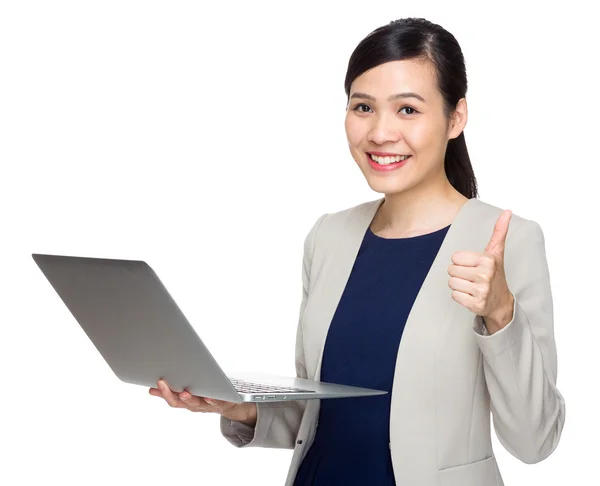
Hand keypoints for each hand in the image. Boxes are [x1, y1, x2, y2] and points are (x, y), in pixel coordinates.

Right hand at [149, 380, 256, 425]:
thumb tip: (152, 389)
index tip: (152, 386)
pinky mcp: (222, 402)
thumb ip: (172, 393)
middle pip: (181, 402)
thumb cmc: (207, 397)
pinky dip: (212, 400)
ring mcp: (208, 405)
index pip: (172, 401)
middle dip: (170, 393)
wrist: (230, 405)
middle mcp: (196, 406)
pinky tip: (209, 395)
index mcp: (188, 403)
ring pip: (197, 403)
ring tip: (183, 392)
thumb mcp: (189, 396)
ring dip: (189, 398)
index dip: (162, 394)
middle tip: (161, 382)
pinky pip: (216, 402)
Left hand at [447, 209, 514, 333]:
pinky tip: (471, 295)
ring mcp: (481, 291)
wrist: (501, 301)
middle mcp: (485, 275)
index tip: (474, 265)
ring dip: (458, 285)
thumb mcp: (496, 252)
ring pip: (451, 283)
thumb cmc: (495, 273)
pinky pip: (454, 296)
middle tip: (472, 276)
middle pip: (451, 270)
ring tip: (471, 285)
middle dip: (459, 273)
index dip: (461, 261)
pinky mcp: (475, 304)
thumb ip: (499, 231)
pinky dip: (460, 296)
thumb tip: (507, 211)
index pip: (455, 257)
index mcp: (488, 260)